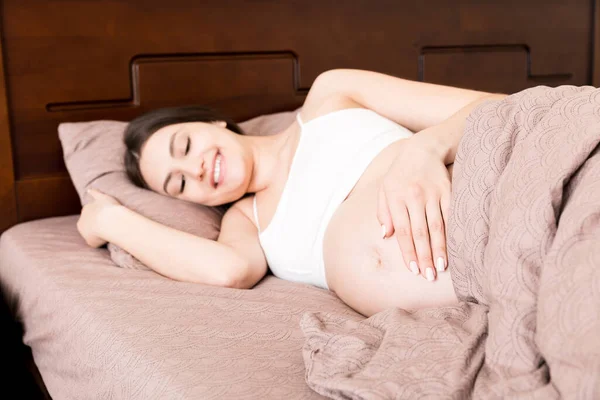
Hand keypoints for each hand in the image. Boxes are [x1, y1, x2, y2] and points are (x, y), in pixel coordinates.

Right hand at [77, 188, 121, 247]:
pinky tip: (91, 191)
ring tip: (110, 216)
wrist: (108, 222)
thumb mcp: (95, 244)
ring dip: (101, 211)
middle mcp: (84, 214)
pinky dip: (93, 192)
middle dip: (100, 221)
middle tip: (110, 226)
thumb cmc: (102, 235)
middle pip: (92, 217)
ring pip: (95, 207)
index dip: (98, 231)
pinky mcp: (101, 198)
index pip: (88, 229)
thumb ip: (93, 240)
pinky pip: (95, 194)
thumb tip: (95, 238)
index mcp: (81, 225)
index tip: (106, 234)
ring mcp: (92, 205)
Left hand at [377, 136, 450, 280]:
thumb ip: (384, 213)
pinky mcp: (448, 191)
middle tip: (428, 275)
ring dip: (439, 248)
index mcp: (396, 198)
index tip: (412, 269)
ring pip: (436, 226)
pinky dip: (452, 232)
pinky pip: (450, 215)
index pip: (402, 230)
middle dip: (424, 256)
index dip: (408, 251)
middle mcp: (414, 197)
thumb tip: (385, 236)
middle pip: (419, 232)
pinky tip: (454, 247)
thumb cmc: (399, 174)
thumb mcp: (384, 190)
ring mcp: (432, 194)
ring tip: (441, 267)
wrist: (422, 149)